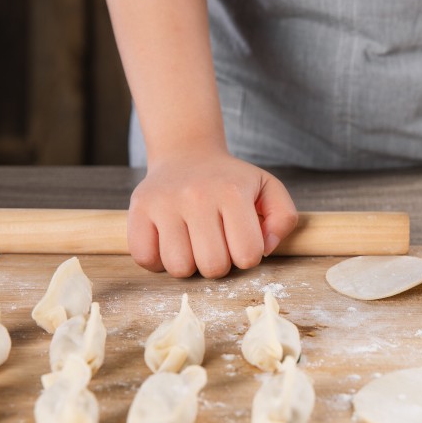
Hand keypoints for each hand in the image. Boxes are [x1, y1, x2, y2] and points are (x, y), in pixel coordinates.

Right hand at [128, 149, 297, 277]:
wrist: (187, 154)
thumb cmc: (231, 181)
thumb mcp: (268, 189)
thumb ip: (283, 219)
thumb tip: (266, 248)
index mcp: (232, 192)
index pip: (248, 255)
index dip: (248, 256)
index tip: (241, 241)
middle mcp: (196, 196)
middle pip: (213, 266)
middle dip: (220, 265)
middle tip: (217, 245)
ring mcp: (163, 203)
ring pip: (178, 267)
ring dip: (189, 265)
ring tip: (194, 245)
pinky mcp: (137, 210)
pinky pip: (145, 259)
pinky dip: (158, 262)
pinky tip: (170, 244)